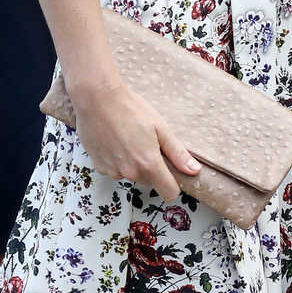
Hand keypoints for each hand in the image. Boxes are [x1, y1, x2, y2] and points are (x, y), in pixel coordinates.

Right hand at [71, 77, 200, 202]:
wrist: (97, 99)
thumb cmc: (130, 109)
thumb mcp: (160, 128)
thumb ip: (177, 153)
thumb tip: (194, 171)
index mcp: (149, 164)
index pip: (169, 193)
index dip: (173, 184)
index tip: (171, 172)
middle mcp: (130, 172)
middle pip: (149, 181)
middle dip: (152, 168)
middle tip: (147, 143)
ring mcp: (112, 171)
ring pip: (131, 175)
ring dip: (133, 163)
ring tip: (128, 139)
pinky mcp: (99, 166)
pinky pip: (115, 169)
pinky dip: (117, 160)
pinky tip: (114, 141)